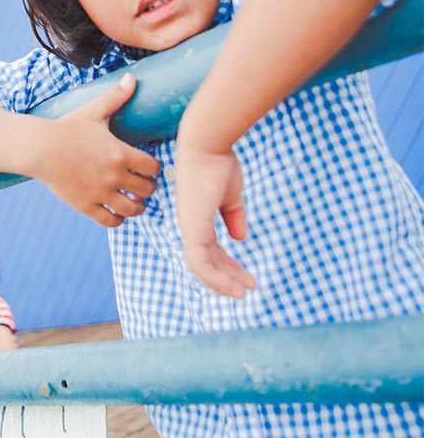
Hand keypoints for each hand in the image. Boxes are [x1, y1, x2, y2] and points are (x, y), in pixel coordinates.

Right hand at [30, 74, 160, 227]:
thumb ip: (116, 97)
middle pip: (148, 189)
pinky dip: (118, 218)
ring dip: (137, 206)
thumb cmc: (66, 128)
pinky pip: (112, 221)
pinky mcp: (85, 206)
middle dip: (146, 186)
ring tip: (133, 201)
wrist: (36, 148)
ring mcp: (100, 193)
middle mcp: (114, 176)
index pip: (154, 167)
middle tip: (140, 183)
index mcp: (120, 153)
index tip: (145, 166)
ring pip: (134, 209)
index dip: (152, 167)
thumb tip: (133, 77)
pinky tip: (115, 210)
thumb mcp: (92, 112)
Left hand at [173, 138, 256, 297]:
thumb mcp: (230, 196)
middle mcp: (189, 225)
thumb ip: (233, 216)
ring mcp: (189, 226)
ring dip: (222, 282)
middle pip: (205, 262)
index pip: (209, 251)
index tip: (247, 277)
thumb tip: (239, 238)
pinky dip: (215, 276)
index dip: (227, 266)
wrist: (207, 145)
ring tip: (243, 292)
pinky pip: (199, 260)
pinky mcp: (193, 226)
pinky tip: (234, 284)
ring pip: (201, 267)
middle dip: (227, 277)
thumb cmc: (218, 164)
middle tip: (247, 289)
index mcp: (196, 219)